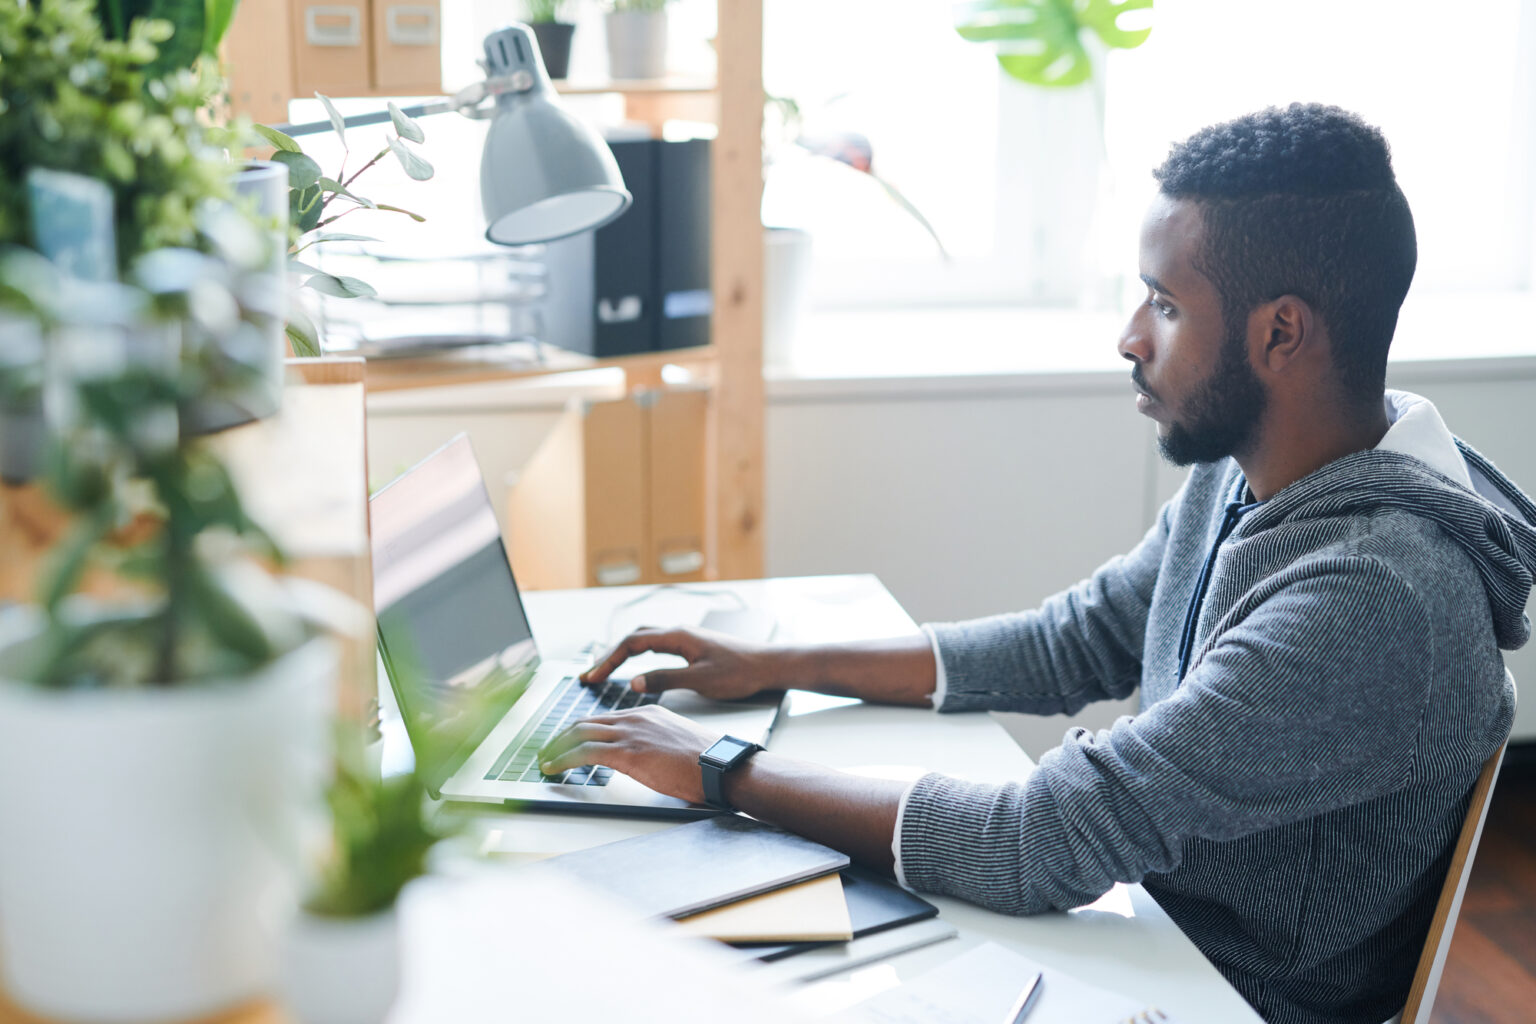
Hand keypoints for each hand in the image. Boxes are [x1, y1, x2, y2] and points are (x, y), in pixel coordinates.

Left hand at [537, 705, 721, 803]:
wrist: (721, 765)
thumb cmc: (707, 761)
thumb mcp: (677, 743)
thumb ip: (656, 744)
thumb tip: (646, 759)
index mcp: (648, 713)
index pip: (604, 718)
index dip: (580, 729)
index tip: (567, 740)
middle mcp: (635, 717)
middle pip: (586, 721)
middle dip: (561, 736)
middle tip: (548, 749)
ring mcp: (630, 733)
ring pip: (579, 733)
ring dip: (556, 748)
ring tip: (544, 760)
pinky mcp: (627, 752)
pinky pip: (584, 752)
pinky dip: (562, 759)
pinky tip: (552, 767)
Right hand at [580, 626, 779, 699]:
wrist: (769, 665)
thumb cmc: (741, 672)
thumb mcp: (700, 680)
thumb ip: (665, 680)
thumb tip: (633, 683)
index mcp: (678, 637)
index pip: (631, 644)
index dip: (608, 661)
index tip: (592, 677)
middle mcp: (679, 632)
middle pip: (634, 638)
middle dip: (609, 656)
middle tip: (591, 675)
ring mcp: (686, 638)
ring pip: (645, 640)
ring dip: (623, 654)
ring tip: (606, 671)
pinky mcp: (693, 646)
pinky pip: (657, 646)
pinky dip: (639, 655)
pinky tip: (636, 668)